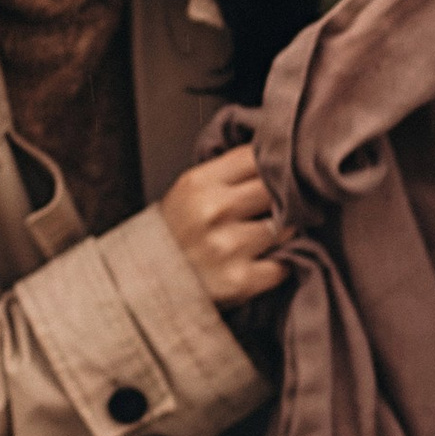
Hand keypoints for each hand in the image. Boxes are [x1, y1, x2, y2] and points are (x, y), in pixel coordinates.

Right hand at [160, 143, 291, 303]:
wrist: (149, 282)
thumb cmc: (179, 232)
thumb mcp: (191, 190)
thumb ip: (231, 170)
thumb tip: (279, 153)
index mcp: (200, 183)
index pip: (256, 156)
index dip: (273, 163)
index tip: (278, 172)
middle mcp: (213, 212)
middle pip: (276, 189)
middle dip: (283, 196)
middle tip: (279, 205)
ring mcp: (227, 247)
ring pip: (286, 226)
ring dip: (284, 231)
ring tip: (267, 235)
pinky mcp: (240, 280)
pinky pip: (282, 264)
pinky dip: (280, 263)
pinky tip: (262, 260)